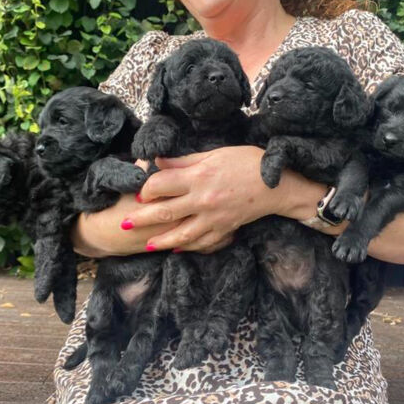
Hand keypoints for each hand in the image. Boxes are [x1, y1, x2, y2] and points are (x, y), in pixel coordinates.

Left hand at [122, 146, 327, 251]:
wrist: (278, 184)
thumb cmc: (247, 162)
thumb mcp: (215, 154)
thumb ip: (184, 161)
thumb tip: (158, 161)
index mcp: (199, 176)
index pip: (161, 184)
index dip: (146, 188)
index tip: (140, 192)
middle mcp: (203, 200)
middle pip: (165, 212)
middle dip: (142, 219)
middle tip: (125, 223)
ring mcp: (213, 218)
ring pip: (181, 234)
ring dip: (161, 241)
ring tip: (147, 245)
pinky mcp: (224, 229)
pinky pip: (203, 243)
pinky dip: (189, 247)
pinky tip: (177, 249)